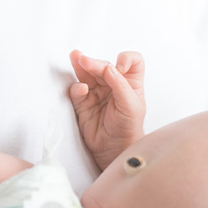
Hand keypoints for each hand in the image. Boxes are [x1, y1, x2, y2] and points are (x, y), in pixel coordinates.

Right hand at [68, 50, 145, 169]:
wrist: (114, 149)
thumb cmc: (128, 128)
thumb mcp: (131, 106)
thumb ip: (120, 85)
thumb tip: (108, 68)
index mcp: (131, 83)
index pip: (132, 61)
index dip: (126, 59)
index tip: (119, 67)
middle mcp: (114, 84)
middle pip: (104, 65)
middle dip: (95, 62)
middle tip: (85, 60)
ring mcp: (97, 92)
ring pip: (88, 73)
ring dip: (81, 65)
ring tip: (76, 58)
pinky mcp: (83, 102)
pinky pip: (77, 90)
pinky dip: (77, 87)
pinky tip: (81, 89)